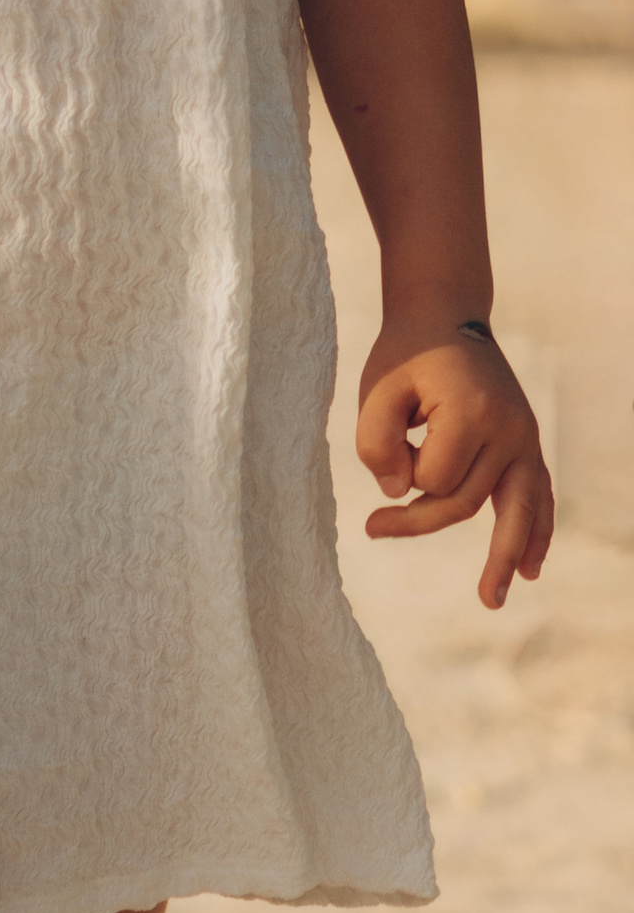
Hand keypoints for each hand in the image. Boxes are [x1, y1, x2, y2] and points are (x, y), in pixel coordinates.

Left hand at [356, 313, 553, 607]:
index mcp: (472, 412)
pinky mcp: (528, 441)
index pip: (435, 477)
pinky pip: (539, 494)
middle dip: (421, 519)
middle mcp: (509, 429)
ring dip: (505, 556)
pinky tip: (529, 567)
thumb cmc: (405, 352)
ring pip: (517, 510)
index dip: (400, 473)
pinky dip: (536, 531)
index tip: (383, 446)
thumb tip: (397, 494)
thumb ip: (374, 441)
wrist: (445, 313)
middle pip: (468, 501)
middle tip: (373, 529)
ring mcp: (525, 437)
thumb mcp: (376, 385)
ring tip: (491, 599)